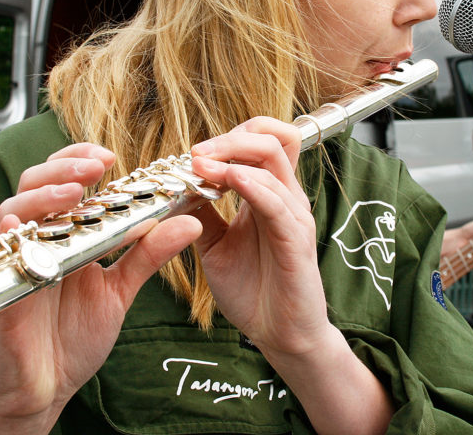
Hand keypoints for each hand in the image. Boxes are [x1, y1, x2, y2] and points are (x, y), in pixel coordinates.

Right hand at [0, 143, 201, 434]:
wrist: (47, 389)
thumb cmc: (74, 338)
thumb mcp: (120, 290)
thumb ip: (149, 254)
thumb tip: (190, 222)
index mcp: (63, 236)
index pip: (64, 182)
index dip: (80, 161)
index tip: (110, 157)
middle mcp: (35, 241)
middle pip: (35, 186)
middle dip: (63, 169)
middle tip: (96, 167)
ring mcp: (16, 263)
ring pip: (14, 212)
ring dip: (42, 197)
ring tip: (73, 193)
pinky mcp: (1, 293)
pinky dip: (9, 238)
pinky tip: (22, 228)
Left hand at [188, 118, 392, 434]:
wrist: (279, 334)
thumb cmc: (253, 289)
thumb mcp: (214, 244)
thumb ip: (201, 213)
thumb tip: (175, 186)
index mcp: (270, 193)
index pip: (261, 140)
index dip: (227, 137)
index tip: (191, 155)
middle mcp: (286, 196)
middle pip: (270, 138)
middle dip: (228, 138)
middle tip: (195, 154)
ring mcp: (294, 215)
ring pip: (272, 161)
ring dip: (231, 157)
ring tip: (199, 166)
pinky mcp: (296, 239)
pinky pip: (276, 201)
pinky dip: (250, 185)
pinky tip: (227, 182)